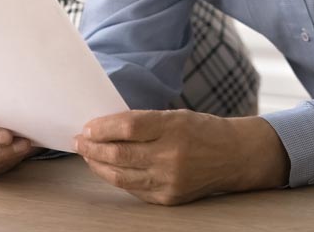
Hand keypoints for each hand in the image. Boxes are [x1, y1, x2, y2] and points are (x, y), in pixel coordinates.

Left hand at [74, 110, 289, 205]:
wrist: (234, 156)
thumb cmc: (201, 130)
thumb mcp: (174, 115)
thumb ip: (142, 121)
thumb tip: (104, 127)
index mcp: (173, 128)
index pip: (128, 127)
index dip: (102, 127)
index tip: (87, 126)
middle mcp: (171, 156)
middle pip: (120, 153)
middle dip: (93, 147)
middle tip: (79, 141)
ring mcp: (170, 180)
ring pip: (121, 176)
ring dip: (98, 165)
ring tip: (88, 155)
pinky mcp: (169, 198)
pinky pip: (134, 189)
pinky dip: (116, 178)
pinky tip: (107, 169)